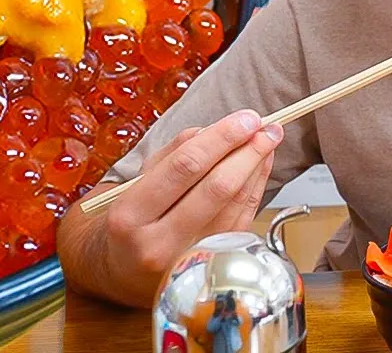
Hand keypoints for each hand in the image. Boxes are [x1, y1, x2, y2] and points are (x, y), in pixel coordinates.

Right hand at [102, 109, 282, 300]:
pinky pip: (242, 220)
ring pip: (234, 205)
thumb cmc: (131, 221)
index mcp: (130, 215)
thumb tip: (217, 130)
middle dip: (247, 150)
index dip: (221, 138)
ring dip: (256, 167)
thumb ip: (175, 152)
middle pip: (216, 188)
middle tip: (265, 126)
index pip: (184, 167)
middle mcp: (158, 243)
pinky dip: (255, 189)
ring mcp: (187, 259)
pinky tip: (260, 167)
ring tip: (267, 140)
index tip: (245, 118)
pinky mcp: (210, 264)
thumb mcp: (136, 182)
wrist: (123, 272)